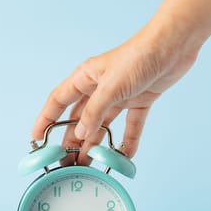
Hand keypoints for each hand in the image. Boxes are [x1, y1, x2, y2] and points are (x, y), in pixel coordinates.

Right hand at [32, 17, 200, 164]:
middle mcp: (98, 88)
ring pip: (101, 125)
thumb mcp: (110, 87)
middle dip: (71, 140)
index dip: (46, 120)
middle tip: (65, 161)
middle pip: (79, 119)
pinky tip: (123, 156)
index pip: (58, 101)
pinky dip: (126, 140)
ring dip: (95, 144)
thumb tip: (80, 135)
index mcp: (85, 78)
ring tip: (87, 164)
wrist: (173, 45)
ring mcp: (118, 95)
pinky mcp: (139, 100)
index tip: (37, 138)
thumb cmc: (138, 57)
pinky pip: (129, 125)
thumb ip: (93, 113)